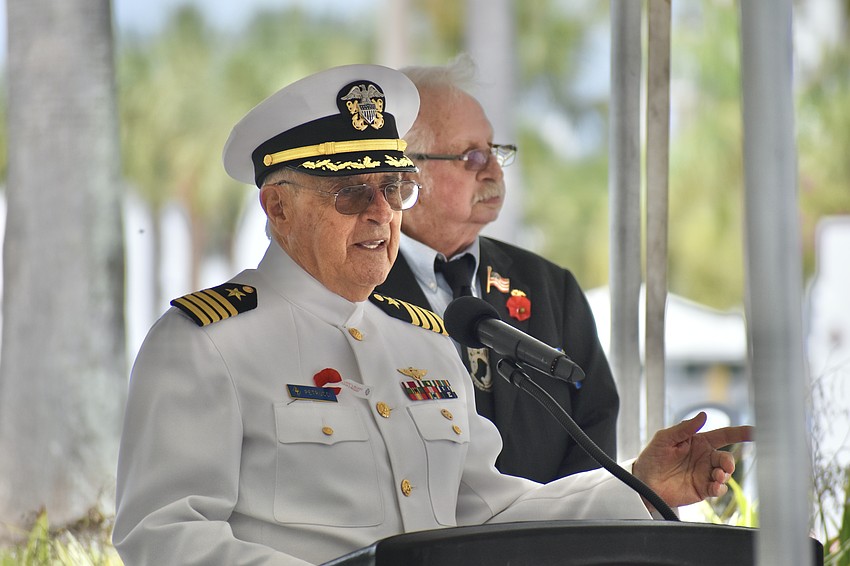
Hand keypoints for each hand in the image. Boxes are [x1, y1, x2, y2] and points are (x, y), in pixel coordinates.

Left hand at [632, 412, 753, 508]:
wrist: (643, 481)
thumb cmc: (652, 456)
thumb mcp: (665, 438)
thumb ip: (684, 428)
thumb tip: (703, 415)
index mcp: (699, 442)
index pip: (724, 435)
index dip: (740, 433)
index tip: (755, 431)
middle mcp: (705, 457)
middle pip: (727, 458)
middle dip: (729, 462)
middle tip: (724, 466)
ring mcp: (704, 474)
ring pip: (725, 474)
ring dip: (725, 475)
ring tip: (717, 477)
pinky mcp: (702, 489)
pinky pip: (717, 489)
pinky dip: (720, 488)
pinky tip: (714, 486)